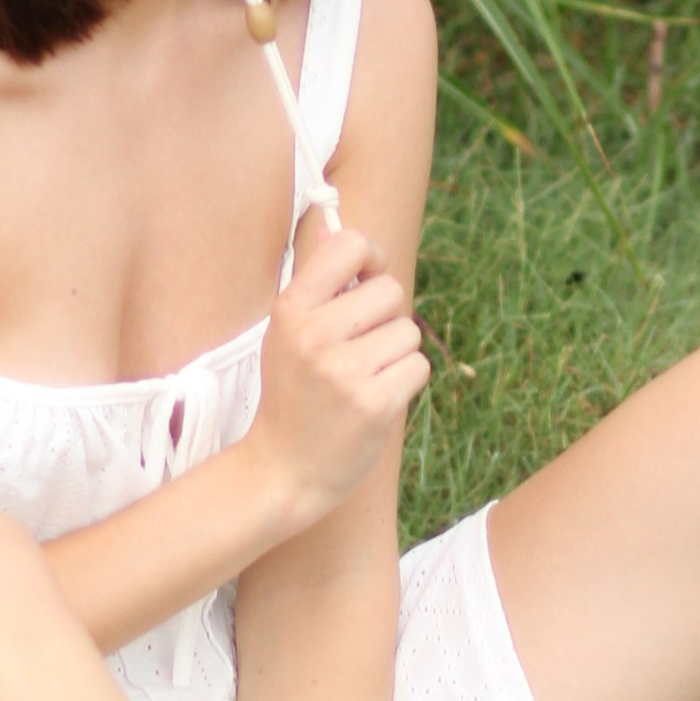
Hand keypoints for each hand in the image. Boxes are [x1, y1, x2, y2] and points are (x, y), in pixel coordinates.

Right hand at [251, 214, 429, 519]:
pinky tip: (375, 398)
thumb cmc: (292, 394)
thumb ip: (316, 285)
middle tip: (359, 348)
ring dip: (396, 353)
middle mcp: (315, 335)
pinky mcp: (375, 404)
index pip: (349, 244)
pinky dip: (405, 381)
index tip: (367, 279)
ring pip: (409, 332)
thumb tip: (338, 230)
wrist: (282, 470)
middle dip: (386, 317)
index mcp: (290, 309)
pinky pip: (418, 366)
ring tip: (363, 378)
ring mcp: (345, 372)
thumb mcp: (286, 334)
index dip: (371, 257)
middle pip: (391, 291)